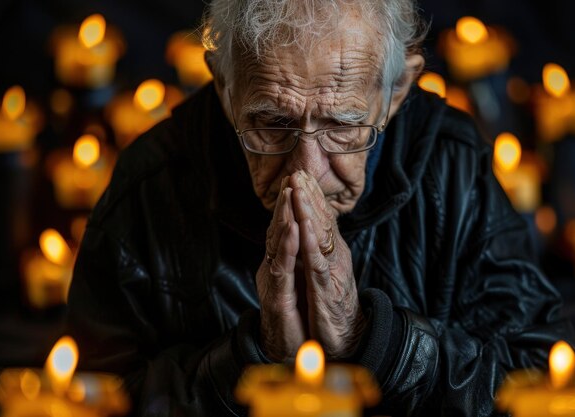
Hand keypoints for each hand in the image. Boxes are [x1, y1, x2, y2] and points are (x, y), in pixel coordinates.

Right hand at [257, 177, 305, 361]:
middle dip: (284, 202)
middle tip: (292, 175)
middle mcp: (273, 269)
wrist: (288, 352)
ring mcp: (273, 282)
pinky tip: (294, 229)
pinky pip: (282, 268)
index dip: (290, 204)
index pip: (285, 229)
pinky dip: (288, 247)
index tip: (298, 179)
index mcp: (281, 264)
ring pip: (277, 244)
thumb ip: (296, 260)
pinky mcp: (277, 296)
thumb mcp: (297, 283)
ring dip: (283, 217)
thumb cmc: (295, 317)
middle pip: (277, 230)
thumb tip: (301, 237)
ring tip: (290, 194)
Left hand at [289, 171, 364, 358]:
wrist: (346, 337)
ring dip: (308, 211)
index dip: (310, 195)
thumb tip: (313, 227)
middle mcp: (334, 256)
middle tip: (299, 169)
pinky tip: (304, 227)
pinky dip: (311, 244)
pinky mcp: (327, 289)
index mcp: (331, 251)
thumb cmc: (332, 304)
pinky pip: (317, 263)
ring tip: (299, 189)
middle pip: (321, 220)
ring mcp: (331, 271)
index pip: (320, 218)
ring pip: (319, 236)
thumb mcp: (324, 271)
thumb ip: (320, 249)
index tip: (299, 172)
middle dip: (309, 194)